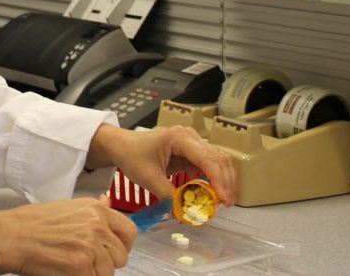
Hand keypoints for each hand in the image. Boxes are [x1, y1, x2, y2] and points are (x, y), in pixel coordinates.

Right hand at [0, 195, 135, 274]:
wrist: (12, 236)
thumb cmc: (33, 223)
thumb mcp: (68, 207)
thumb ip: (92, 209)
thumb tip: (108, 201)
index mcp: (96, 209)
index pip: (129, 232)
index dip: (123, 246)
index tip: (114, 252)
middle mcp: (97, 225)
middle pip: (121, 256)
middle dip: (107, 263)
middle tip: (88, 262)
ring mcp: (90, 245)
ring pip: (109, 272)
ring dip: (94, 274)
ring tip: (73, 266)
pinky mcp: (81, 265)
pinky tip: (67, 271)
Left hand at [87, 125, 236, 206]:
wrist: (123, 146)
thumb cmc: (132, 156)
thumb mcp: (148, 178)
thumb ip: (167, 196)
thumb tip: (184, 213)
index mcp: (179, 138)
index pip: (207, 159)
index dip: (219, 180)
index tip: (224, 200)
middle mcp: (190, 137)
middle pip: (218, 158)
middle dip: (226, 182)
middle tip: (227, 205)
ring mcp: (193, 143)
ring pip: (218, 161)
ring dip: (224, 180)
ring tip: (223, 201)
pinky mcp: (192, 153)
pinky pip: (210, 165)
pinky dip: (215, 179)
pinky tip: (215, 194)